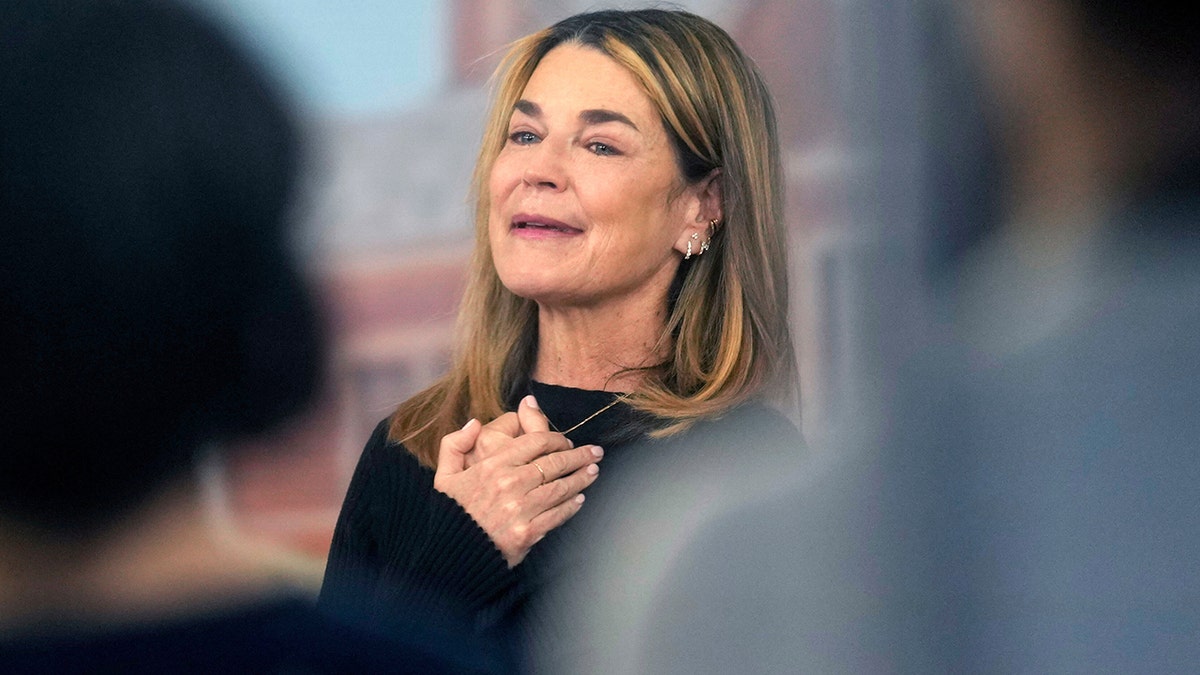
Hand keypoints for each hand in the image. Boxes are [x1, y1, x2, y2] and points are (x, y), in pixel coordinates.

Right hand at [435, 396, 603, 566]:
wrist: (450, 555)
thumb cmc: (449, 513)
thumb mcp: (443, 476)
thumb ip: (455, 444)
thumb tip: (474, 423)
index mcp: (492, 465)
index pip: (536, 442)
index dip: (557, 438)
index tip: (566, 441)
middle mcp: (509, 484)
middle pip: (554, 463)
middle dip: (579, 455)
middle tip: (594, 452)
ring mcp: (520, 509)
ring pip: (561, 488)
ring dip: (581, 478)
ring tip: (593, 471)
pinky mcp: (528, 532)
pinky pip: (557, 515)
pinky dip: (571, 506)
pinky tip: (579, 499)